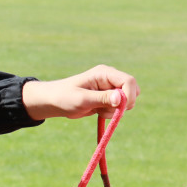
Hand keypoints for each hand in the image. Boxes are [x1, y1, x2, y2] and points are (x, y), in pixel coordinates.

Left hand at [21, 65, 138, 120]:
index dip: (129, 95)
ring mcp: (110, 89)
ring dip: (115, 110)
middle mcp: (110, 79)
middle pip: (132, 91)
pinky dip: (111, 113)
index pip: (129, 81)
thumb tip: (121, 99)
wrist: (54, 102)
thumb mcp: (82, 99)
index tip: (120, 108)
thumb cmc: (64, 97)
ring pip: (126, 102)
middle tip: (106, 110)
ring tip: (96, 109)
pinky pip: (118, 108)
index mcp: (105, 73)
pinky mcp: (108, 99)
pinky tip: (97, 111)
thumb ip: (102, 98)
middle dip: (124, 104)